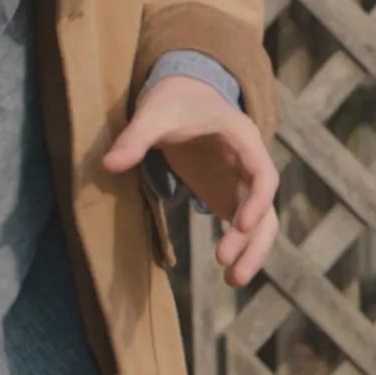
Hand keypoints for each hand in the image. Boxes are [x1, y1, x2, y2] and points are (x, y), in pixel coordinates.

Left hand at [104, 74, 279, 286]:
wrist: (187, 92)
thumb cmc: (176, 99)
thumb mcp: (154, 112)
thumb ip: (135, 137)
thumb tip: (109, 165)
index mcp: (243, 138)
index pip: (263, 174)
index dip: (256, 200)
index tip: (241, 225)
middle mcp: (251, 164)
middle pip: (266, 207)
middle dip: (254, 240)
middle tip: (230, 272)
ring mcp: (242, 182)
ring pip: (260, 222)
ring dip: (251, 251)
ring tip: (232, 282)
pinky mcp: (230, 195)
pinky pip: (243, 226)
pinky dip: (239, 247)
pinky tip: (227, 273)